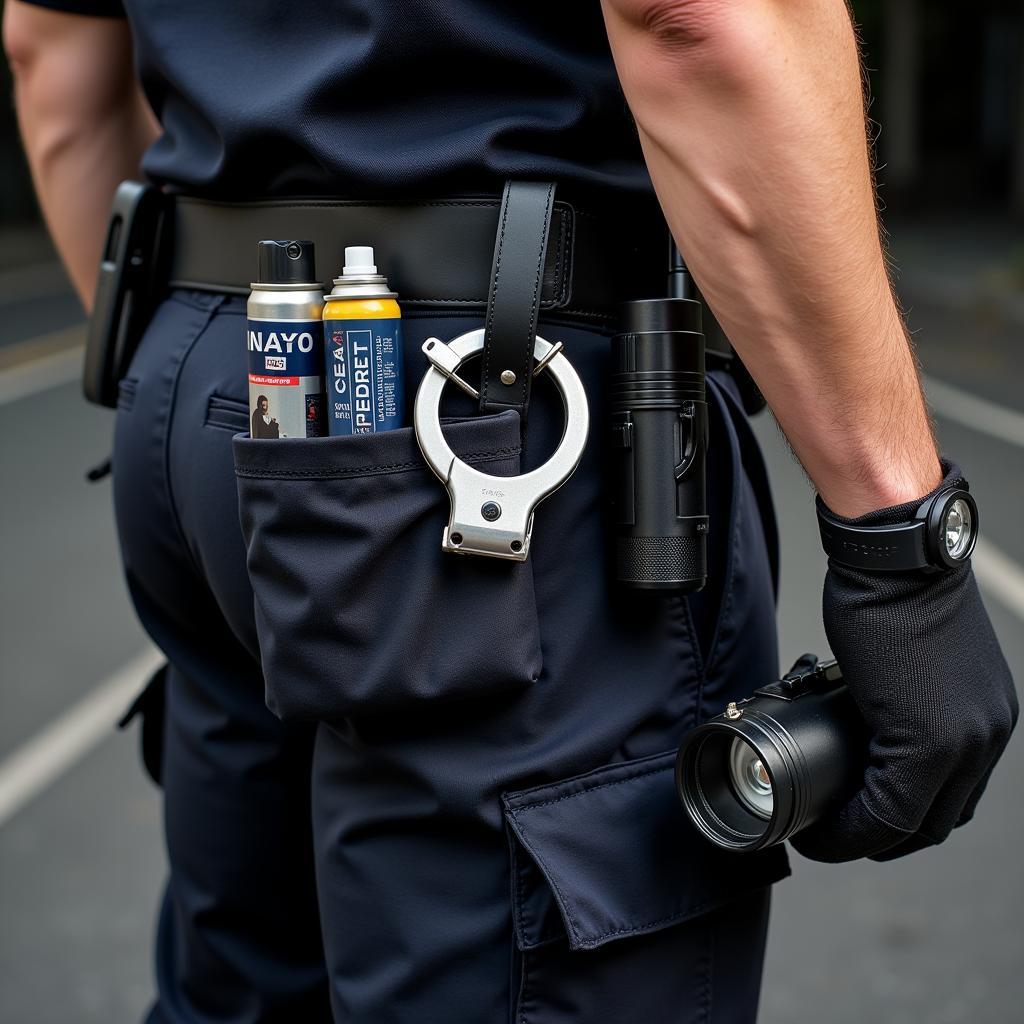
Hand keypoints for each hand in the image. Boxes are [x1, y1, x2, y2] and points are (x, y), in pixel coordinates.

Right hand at [791, 466, 1017, 862]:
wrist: (893, 557)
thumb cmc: (895, 592)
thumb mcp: (913, 659)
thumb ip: (903, 702)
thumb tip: (862, 728)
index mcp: (986, 718)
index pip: (951, 798)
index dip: (902, 822)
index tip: (858, 823)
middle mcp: (986, 735)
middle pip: (938, 821)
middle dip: (885, 836)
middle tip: (843, 831)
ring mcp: (963, 739)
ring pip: (919, 822)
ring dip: (870, 835)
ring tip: (832, 830)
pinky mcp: (926, 737)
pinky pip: (891, 806)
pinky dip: (855, 824)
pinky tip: (827, 821)